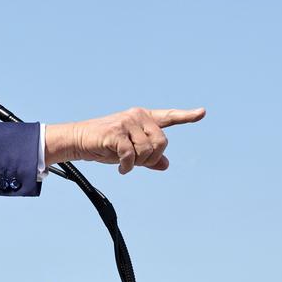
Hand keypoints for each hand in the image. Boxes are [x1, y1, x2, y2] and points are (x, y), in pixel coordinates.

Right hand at [45, 107, 205, 173]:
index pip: (168, 117)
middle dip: (151, 158)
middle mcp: (137, 116)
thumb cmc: (103, 145)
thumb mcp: (129, 151)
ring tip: (126, 164)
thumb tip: (165, 164)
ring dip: (139, 163)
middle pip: (162, 142)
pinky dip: (128, 166)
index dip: (186, 116)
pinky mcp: (116, 132)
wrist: (78, 141)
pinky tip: (122, 168)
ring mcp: (127, 122)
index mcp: (142, 117)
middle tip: (138, 163)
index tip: (202, 113)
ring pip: (148, 150)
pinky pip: (131, 155)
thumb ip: (148, 156)